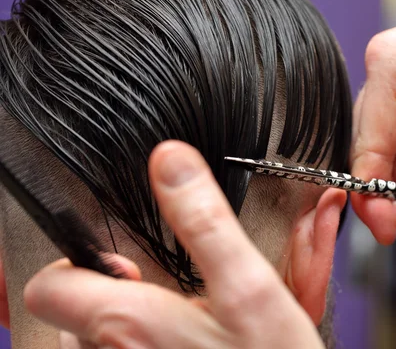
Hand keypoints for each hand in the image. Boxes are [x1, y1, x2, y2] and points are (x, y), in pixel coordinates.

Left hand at [24, 141, 324, 348]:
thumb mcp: (249, 287)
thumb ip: (205, 223)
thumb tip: (170, 161)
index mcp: (127, 325)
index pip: (50, 287)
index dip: (78, 263)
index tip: (122, 261)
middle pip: (76, 315)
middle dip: (117, 297)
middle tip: (169, 296)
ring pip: (101, 342)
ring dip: (134, 327)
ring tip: (183, 326)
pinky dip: (147, 344)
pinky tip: (190, 345)